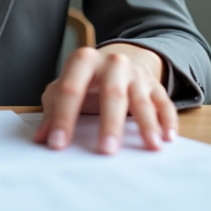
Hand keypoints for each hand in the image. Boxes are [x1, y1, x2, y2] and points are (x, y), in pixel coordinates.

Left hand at [34, 43, 176, 154]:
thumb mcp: (65, 87)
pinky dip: (167, 120)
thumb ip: (53, 109)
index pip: (71, 89)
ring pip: (142, 99)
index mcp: (83, 61)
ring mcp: (136, 74)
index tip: (58, 144)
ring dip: (147, 124)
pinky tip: (168, 138)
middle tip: (107, 149)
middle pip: (112, 93)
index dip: (63, 118)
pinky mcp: (154, 85)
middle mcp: (112, 63)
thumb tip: (42, 138)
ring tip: (150, 146)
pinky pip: (164, 103)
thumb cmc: (86, 80)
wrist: (118, 60)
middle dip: (110, 123)